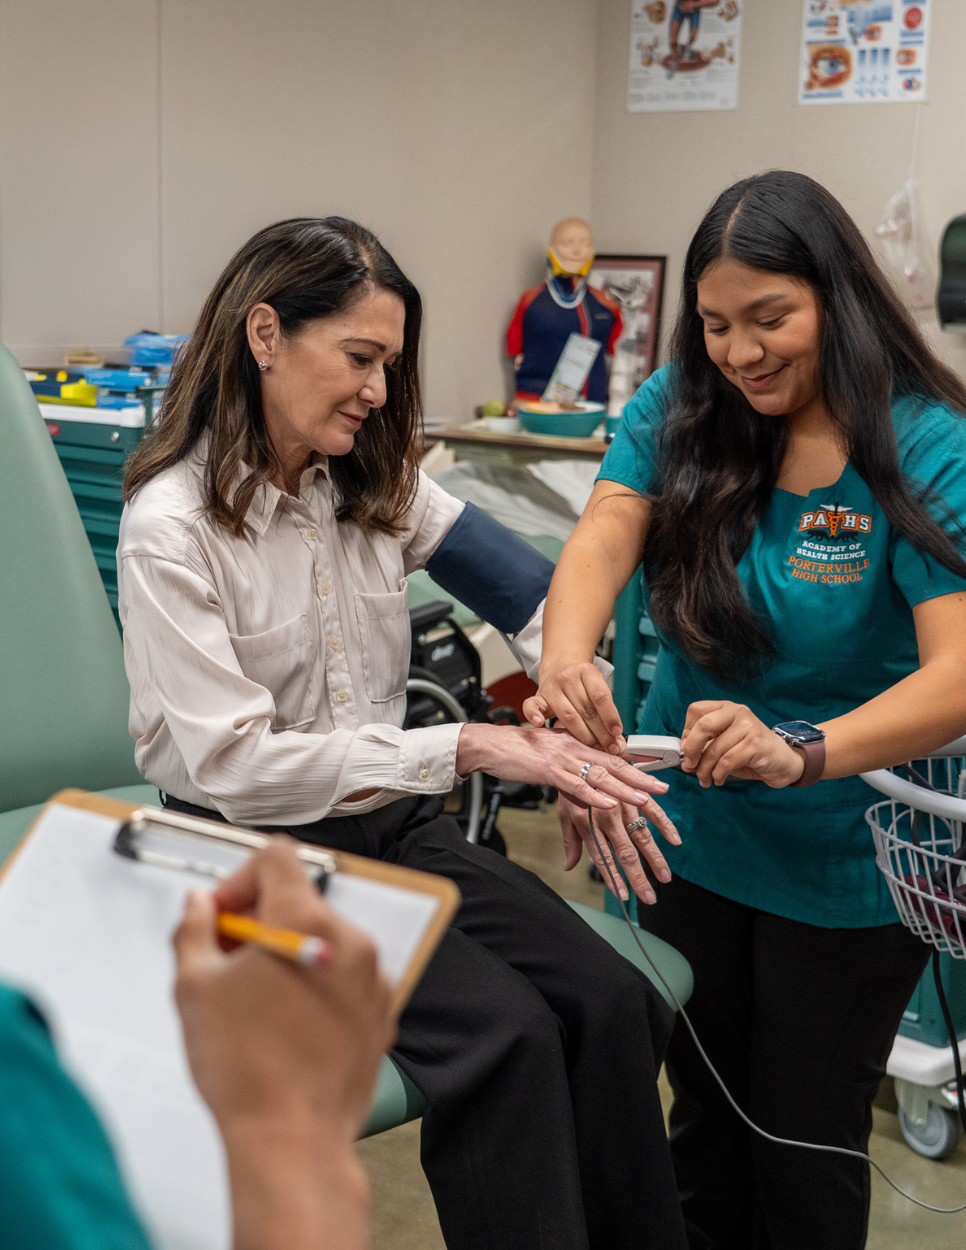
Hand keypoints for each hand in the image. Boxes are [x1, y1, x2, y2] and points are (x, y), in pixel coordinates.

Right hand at [174, 840, 393, 1249]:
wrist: (292, 1140)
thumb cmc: (244, 1069)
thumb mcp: (194, 988)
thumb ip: (193, 929)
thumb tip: (199, 904)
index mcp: (306, 922)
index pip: (278, 857)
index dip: (240, 878)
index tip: (222, 916)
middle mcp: (350, 940)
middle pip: (301, 901)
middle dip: (259, 922)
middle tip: (228, 961)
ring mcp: (373, 977)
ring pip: (324, 940)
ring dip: (290, 953)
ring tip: (256, 1001)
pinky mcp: (383, 1011)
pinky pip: (345, 977)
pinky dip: (317, 984)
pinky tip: (287, 1024)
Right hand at [456, 721, 668, 811]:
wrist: (491, 744)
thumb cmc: (518, 751)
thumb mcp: (550, 757)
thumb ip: (570, 770)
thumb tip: (586, 786)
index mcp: (577, 745)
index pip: (613, 757)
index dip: (637, 768)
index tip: (657, 779)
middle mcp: (574, 748)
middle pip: (614, 765)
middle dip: (640, 779)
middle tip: (663, 791)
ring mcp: (562, 759)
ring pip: (600, 775)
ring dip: (624, 788)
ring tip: (644, 799)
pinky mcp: (547, 769)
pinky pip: (574, 784)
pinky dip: (592, 795)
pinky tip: (607, 802)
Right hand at [524, 660, 625, 753]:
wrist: (560, 667)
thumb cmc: (581, 682)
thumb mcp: (596, 686)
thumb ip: (606, 710)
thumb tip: (617, 738)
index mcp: (586, 671)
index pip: (600, 696)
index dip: (610, 716)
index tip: (617, 732)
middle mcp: (567, 678)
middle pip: (586, 709)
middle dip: (601, 732)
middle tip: (610, 747)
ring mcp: (551, 687)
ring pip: (568, 715)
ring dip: (584, 735)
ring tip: (594, 746)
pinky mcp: (538, 697)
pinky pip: (531, 706)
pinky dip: (534, 715)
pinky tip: (540, 724)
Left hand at [559, 793, 679, 904]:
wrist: (580, 752)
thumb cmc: (572, 786)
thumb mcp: (565, 814)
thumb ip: (571, 842)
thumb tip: (569, 867)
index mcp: (588, 824)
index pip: (603, 858)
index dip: (614, 879)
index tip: (624, 896)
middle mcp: (607, 817)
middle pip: (626, 853)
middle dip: (638, 878)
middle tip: (649, 897)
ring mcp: (623, 805)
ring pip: (642, 836)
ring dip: (655, 858)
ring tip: (665, 876)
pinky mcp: (635, 791)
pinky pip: (653, 810)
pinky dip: (666, 825)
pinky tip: (675, 841)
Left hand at [680, 701, 805, 788]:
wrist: (783, 761)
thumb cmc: (750, 752)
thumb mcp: (725, 743)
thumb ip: (706, 744)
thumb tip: (684, 756)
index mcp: (726, 708)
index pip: (696, 710)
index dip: (686, 731)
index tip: (686, 749)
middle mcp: (738, 712)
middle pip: (703, 725)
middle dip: (691, 749)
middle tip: (689, 766)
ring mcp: (748, 727)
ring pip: (714, 749)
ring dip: (704, 770)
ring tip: (705, 779)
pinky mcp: (755, 745)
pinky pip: (727, 762)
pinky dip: (718, 775)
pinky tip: (718, 779)